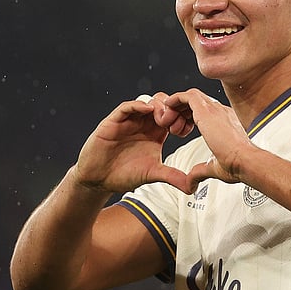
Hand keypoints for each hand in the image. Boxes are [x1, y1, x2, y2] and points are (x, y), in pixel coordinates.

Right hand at [71, 92, 193, 193]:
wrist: (99, 180)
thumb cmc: (124, 175)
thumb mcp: (153, 174)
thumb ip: (172, 176)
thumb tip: (191, 187)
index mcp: (156, 133)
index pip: (173, 117)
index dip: (182, 118)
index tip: (188, 128)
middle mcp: (144, 124)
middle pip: (163, 105)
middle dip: (173, 109)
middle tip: (177, 121)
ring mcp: (129, 121)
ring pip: (147, 102)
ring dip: (157, 105)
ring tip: (163, 118)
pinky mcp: (114, 121)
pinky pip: (126, 107)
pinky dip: (137, 105)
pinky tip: (146, 110)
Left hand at [162, 89, 254, 192]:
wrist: (245, 161)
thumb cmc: (237, 165)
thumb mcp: (213, 167)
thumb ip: (200, 171)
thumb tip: (192, 183)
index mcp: (225, 123)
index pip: (205, 111)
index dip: (189, 118)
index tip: (182, 130)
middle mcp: (221, 113)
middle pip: (197, 101)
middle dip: (181, 111)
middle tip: (172, 125)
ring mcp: (215, 109)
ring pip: (190, 96)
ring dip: (176, 106)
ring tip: (168, 119)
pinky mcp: (207, 110)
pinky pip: (186, 96)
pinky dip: (175, 100)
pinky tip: (168, 106)